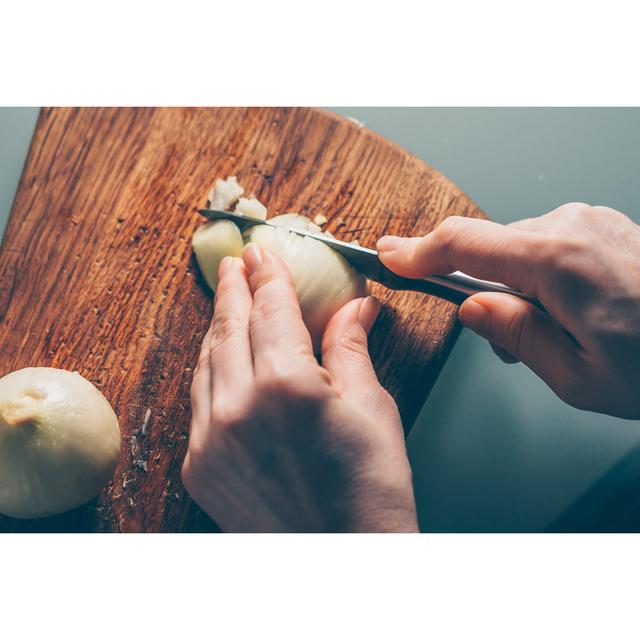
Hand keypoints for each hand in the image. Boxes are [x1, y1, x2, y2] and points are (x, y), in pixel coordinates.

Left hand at [182, 244, 417, 531]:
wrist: (345, 562)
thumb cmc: (371, 491)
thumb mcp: (372, 409)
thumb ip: (351, 348)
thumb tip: (356, 308)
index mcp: (289, 385)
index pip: (273, 310)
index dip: (269, 277)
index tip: (263, 254)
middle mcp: (241, 407)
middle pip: (231, 328)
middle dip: (234, 290)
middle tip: (235, 264)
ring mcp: (213, 439)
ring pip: (207, 362)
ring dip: (218, 327)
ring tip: (228, 303)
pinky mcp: (200, 466)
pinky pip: (200, 402)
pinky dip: (210, 371)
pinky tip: (221, 358)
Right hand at [377, 203, 639, 418]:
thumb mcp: (577, 375)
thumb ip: (515, 335)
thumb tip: (472, 309)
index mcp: (556, 261)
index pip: (462, 244)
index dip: (416, 250)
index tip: (387, 253)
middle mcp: (571, 227)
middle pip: (488, 246)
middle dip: (473, 285)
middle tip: (492, 333)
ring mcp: (590, 221)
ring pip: (517, 247)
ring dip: (511, 285)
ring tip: (545, 334)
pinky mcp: (602, 226)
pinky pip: (547, 243)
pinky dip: (537, 274)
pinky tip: (563, 310)